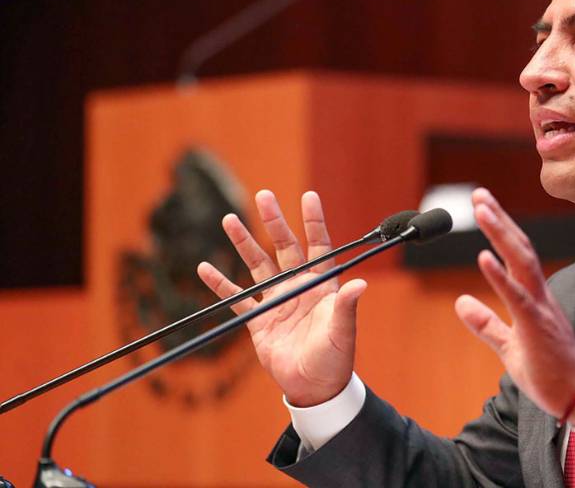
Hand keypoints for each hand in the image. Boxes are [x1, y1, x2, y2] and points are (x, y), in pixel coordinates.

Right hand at [197, 189, 366, 406]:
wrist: (314, 386)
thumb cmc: (335, 358)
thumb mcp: (343, 331)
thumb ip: (346, 306)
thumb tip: (361, 284)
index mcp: (321, 284)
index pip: (318, 245)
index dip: (314, 221)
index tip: (309, 196)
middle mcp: (298, 286)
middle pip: (284, 247)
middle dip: (274, 221)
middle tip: (264, 195)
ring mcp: (277, 300)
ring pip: (258, 264)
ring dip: (244, 242)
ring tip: (230, 219)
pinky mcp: (258, 319)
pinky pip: (236, 297)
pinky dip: (220, 283)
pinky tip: (205, 267)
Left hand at [455, 187, 574, 421]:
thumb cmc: (549, 374)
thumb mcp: (509, 346)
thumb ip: (486, 323)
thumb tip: (461, 302)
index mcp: (534, 298)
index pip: (516, 255)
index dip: (499, 229)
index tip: (482, 205)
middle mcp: (540, 295)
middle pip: (519, 248)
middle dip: (499, 219)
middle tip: (479, 193)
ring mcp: (541, 309)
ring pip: (521, 262)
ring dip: (500, 233)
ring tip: (482, 209)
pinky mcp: (537, 327)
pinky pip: (518, 297)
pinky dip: (500, 276)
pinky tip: (483, 256)